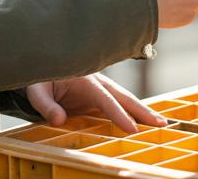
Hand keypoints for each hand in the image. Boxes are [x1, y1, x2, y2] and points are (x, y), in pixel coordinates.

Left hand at [25, 74, 168, 134]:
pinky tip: (144, 121)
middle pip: (124, 97)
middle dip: (143, 110)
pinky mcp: (98, 97)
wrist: (39, 68)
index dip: (119, 114)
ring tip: (161, 123)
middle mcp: (97, 83)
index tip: (132, 128)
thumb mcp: (35, 90)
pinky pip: (118, 104)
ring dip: (143, 111)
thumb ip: (46, 105)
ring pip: (125, 100)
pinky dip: (132, 112)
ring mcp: (100, 89)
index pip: (105, 99)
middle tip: (161, 123)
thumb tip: (58, 119)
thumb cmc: (37, 78)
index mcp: (84, 79)